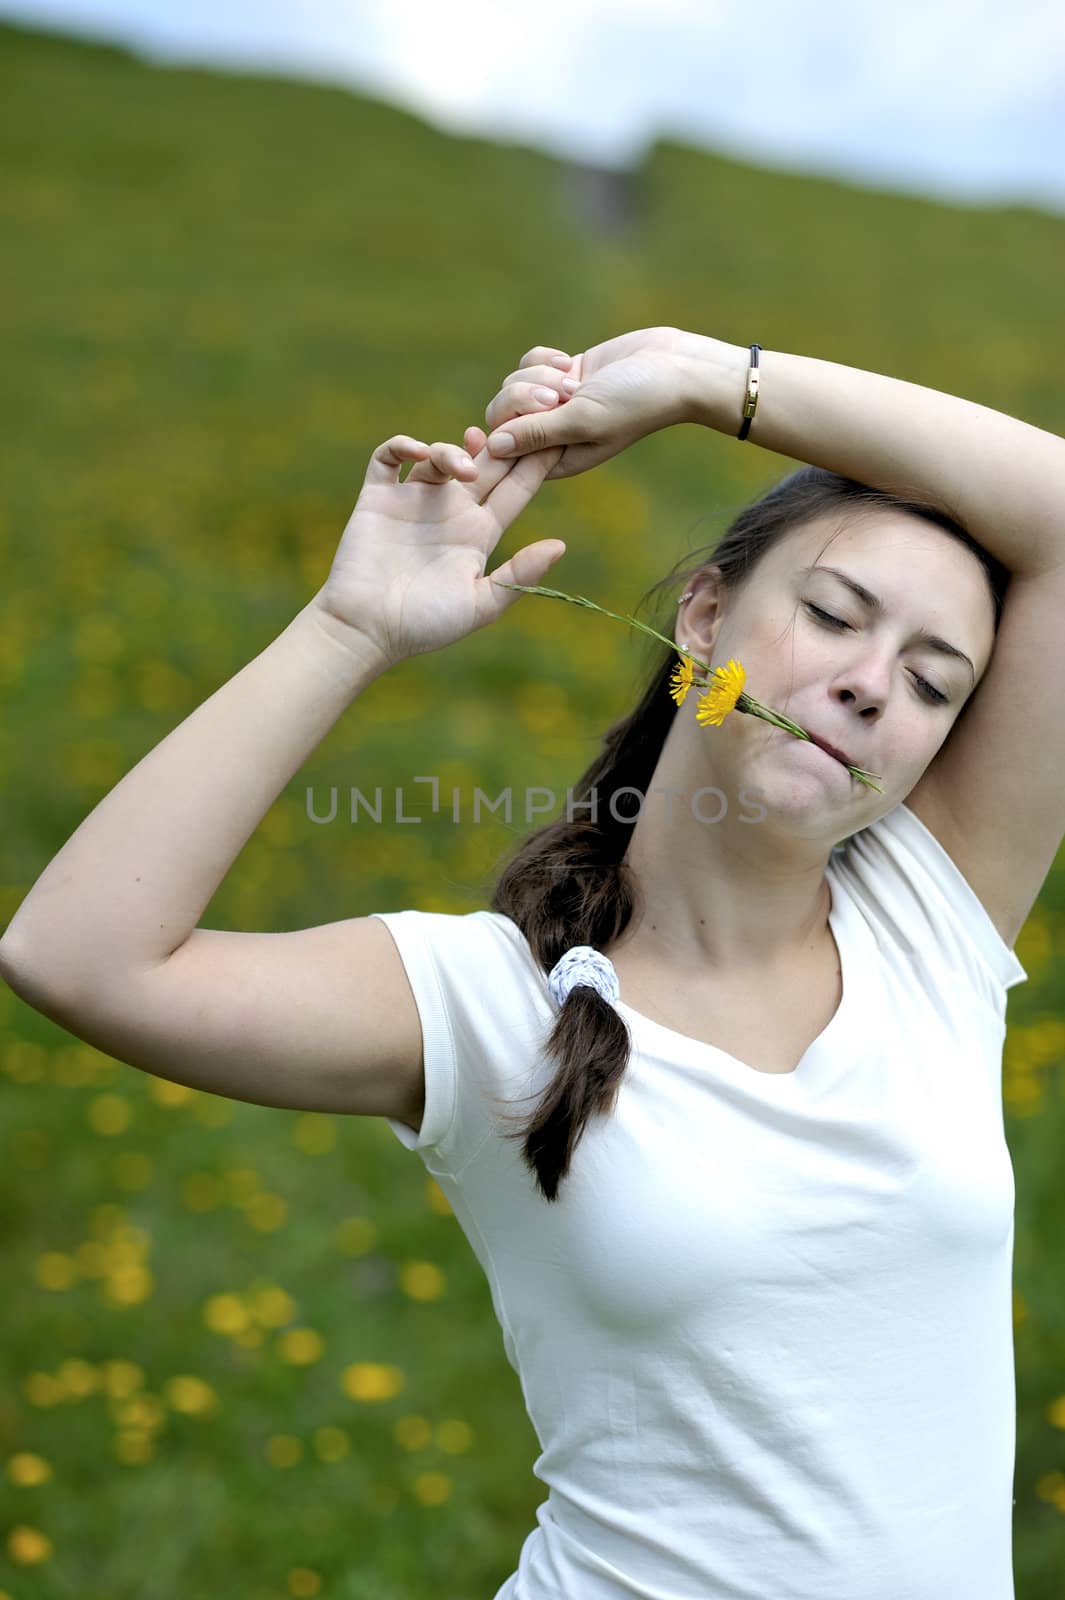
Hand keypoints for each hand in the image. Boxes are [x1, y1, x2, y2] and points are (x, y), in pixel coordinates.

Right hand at [314, 429, 565, 668]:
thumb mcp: (481, 604)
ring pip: (440, 455)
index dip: (535, 462)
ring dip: (454, 451)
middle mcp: (451, 511)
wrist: (367, 630)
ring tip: (465, 468)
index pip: (515, 488)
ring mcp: (414, 501)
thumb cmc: (425, 625)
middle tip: (520, 415)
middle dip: (503, 438)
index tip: (557, 435)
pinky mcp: (378, 498)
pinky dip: (402, 446)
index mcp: (480, 533)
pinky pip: (389, 457)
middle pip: (485, 462)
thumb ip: (519, 575)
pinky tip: (418, 452)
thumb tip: (560, 545)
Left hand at [468, 326, 697, 480]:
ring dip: (539, 376)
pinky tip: (571, 362)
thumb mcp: (584, 419)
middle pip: (501, 416)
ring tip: (574, 379)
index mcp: (555, 461)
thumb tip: (493, 447)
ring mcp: (555, 404)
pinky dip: (545, 359)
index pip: (504, 457)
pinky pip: (528, 364)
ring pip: (513, 385)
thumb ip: (537, 433)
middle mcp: (552, 436)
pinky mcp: (561, 375)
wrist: (674, 369)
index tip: (472, 434)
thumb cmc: (636, 401)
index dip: (486, 446)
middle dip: (524, 398)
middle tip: (561, 393)